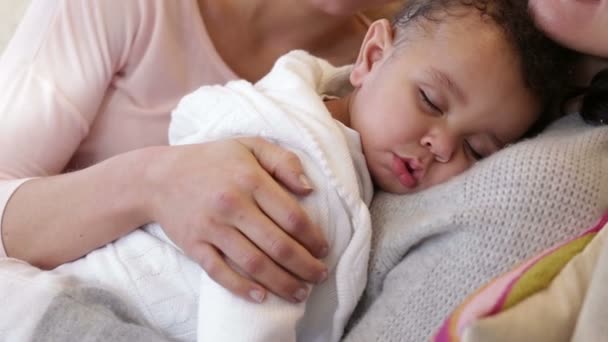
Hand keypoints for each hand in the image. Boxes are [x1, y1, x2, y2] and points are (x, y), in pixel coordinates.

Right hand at [145, 137, 328, 302]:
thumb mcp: (250, 146)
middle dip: (305, 266)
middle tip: (320, 276)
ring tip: (301, 292)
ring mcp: (211, 227)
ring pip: (254, 263)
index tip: (324, 249)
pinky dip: (242, 288)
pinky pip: (220, 273)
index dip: (313, 237)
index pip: (292, 216)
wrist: (158, 176)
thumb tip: (309, 189)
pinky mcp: (194, 245)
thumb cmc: (212, 160)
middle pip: (278, 245)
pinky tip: (262, 297)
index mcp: (250, 179)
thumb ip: (284, 161)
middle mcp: (232, 204)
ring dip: (282, 282)